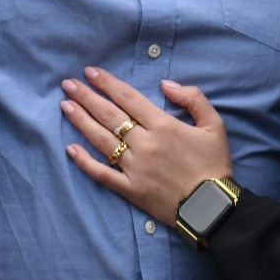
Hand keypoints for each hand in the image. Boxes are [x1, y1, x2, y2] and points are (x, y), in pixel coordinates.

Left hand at [60, 67, 233, 224]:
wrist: (211, 207)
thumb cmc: (214, 164)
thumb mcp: (214, 124)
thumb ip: (193, 98)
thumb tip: (165, 85)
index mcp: (163, 125)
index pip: (128, 98)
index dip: (107, 83)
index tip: (90, 72)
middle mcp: (145, 143)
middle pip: (110, 115)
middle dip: (87, 97)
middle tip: (67, 84)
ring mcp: (135, 168)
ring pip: (102, 140)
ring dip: (81, 121)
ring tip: (65, 106)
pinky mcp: (130, 189)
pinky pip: (102, 174)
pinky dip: (85, 162)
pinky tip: (70, 149)